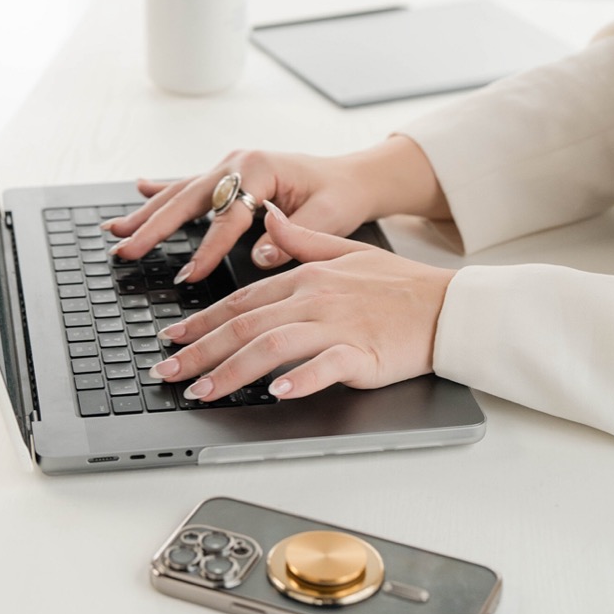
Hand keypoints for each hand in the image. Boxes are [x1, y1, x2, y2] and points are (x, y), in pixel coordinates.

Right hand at [103, 138, 448, 283]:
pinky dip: (162, 189)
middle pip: (188, 198)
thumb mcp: (327, 218)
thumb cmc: (341, 195)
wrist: (352, 177)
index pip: (227, 216)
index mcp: (260, 168)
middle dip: (154, 226)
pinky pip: (189, 185)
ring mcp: (229, 166)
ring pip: (179, 191)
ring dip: (147, 212)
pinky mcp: (228, 174)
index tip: (189, 274)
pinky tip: (139, 189)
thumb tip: (260, 259)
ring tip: (116, 229)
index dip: (208, 248)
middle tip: (125, 249)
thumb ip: (293, 238)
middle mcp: (238, 163)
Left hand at [147, 203, 456, 399]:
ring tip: (201, 392)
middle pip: (244, 323)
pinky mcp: (362, 352)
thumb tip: (269, 219)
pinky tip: (277, 393)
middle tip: (165, 371)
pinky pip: (325, 365)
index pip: (241, 300)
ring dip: (231, 371)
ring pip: (271, 345)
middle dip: (199, 350)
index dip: (202, 320)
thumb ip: (302, 240)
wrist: (448, 304)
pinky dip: (299, 379)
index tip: (172, 338)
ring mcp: (337, 325)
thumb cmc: (399, 285)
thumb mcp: (346, 251)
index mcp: (306, 277)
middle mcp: (314, 299)